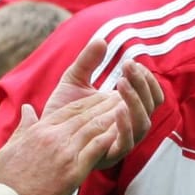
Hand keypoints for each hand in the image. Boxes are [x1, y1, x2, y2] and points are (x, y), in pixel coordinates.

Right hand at [0, 40, 135, 194]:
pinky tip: (121, 130)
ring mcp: (64, 153)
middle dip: (104, 104)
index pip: (68, 110)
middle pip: (84, 115)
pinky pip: (96, 149)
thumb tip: (26, 109)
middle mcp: (53, 137)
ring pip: (93, 128)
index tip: (100, 96)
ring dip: (111, 116)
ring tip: (126, 106)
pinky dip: (109, 137)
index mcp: (40, 131)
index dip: (87, 102)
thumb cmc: (7, 179)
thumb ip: (23, 127)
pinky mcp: (73, 171)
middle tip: (120, 95)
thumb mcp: (10, 146)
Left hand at [39, 41, 164, 168]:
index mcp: (126, 108)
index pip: (151, 94)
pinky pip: (127, 143)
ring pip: (144, 123)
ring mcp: (121, 141)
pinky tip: (117, 108)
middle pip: (152, 106)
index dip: (147, 78)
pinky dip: (126, 126)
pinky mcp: (109, 154)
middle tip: (128, 66)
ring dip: (137, 101)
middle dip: (143, 84)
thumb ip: (87, 62)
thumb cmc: (61, 112)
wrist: (42, 137)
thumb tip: (101, 40)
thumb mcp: (73, 81)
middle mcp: (129, 125)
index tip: (131, 63)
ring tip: (121, 82)